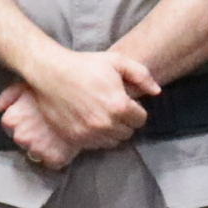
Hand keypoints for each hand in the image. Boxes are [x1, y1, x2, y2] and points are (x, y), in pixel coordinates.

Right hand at [0, 46, 156, 164]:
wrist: (50, 73)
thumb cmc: (85, 65)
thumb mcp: (117, 62)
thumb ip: (141, 75)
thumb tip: (156, 92)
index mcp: (119, 106)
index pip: (140, 119)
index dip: (136, 110)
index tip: (126, 102)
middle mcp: (106, 124)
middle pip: (128, 132)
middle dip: (125, 121)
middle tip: (114, 108)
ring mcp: (89, 133)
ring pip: (113, 141)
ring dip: (112, 131)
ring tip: (103, 115)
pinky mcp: (75, 138)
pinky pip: (95, 145)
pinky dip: (96, 136)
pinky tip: (91, 121)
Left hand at [0, 85, 78, 169]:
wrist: (85, 102)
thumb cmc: (56, 90)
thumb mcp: (28, 84)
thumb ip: (7, 96)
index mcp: (11, 119)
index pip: (10, 125)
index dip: (23, 120)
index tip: (35, 116)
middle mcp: (20, 137)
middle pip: (22, 140)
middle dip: (33, 134)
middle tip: (48, 124)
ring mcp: (37, 150)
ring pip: (36, 153)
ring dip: (45, 146)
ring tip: (58, 133)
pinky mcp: (55, 159)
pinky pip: (53, 163)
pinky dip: (59, 156)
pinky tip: (65, 144)